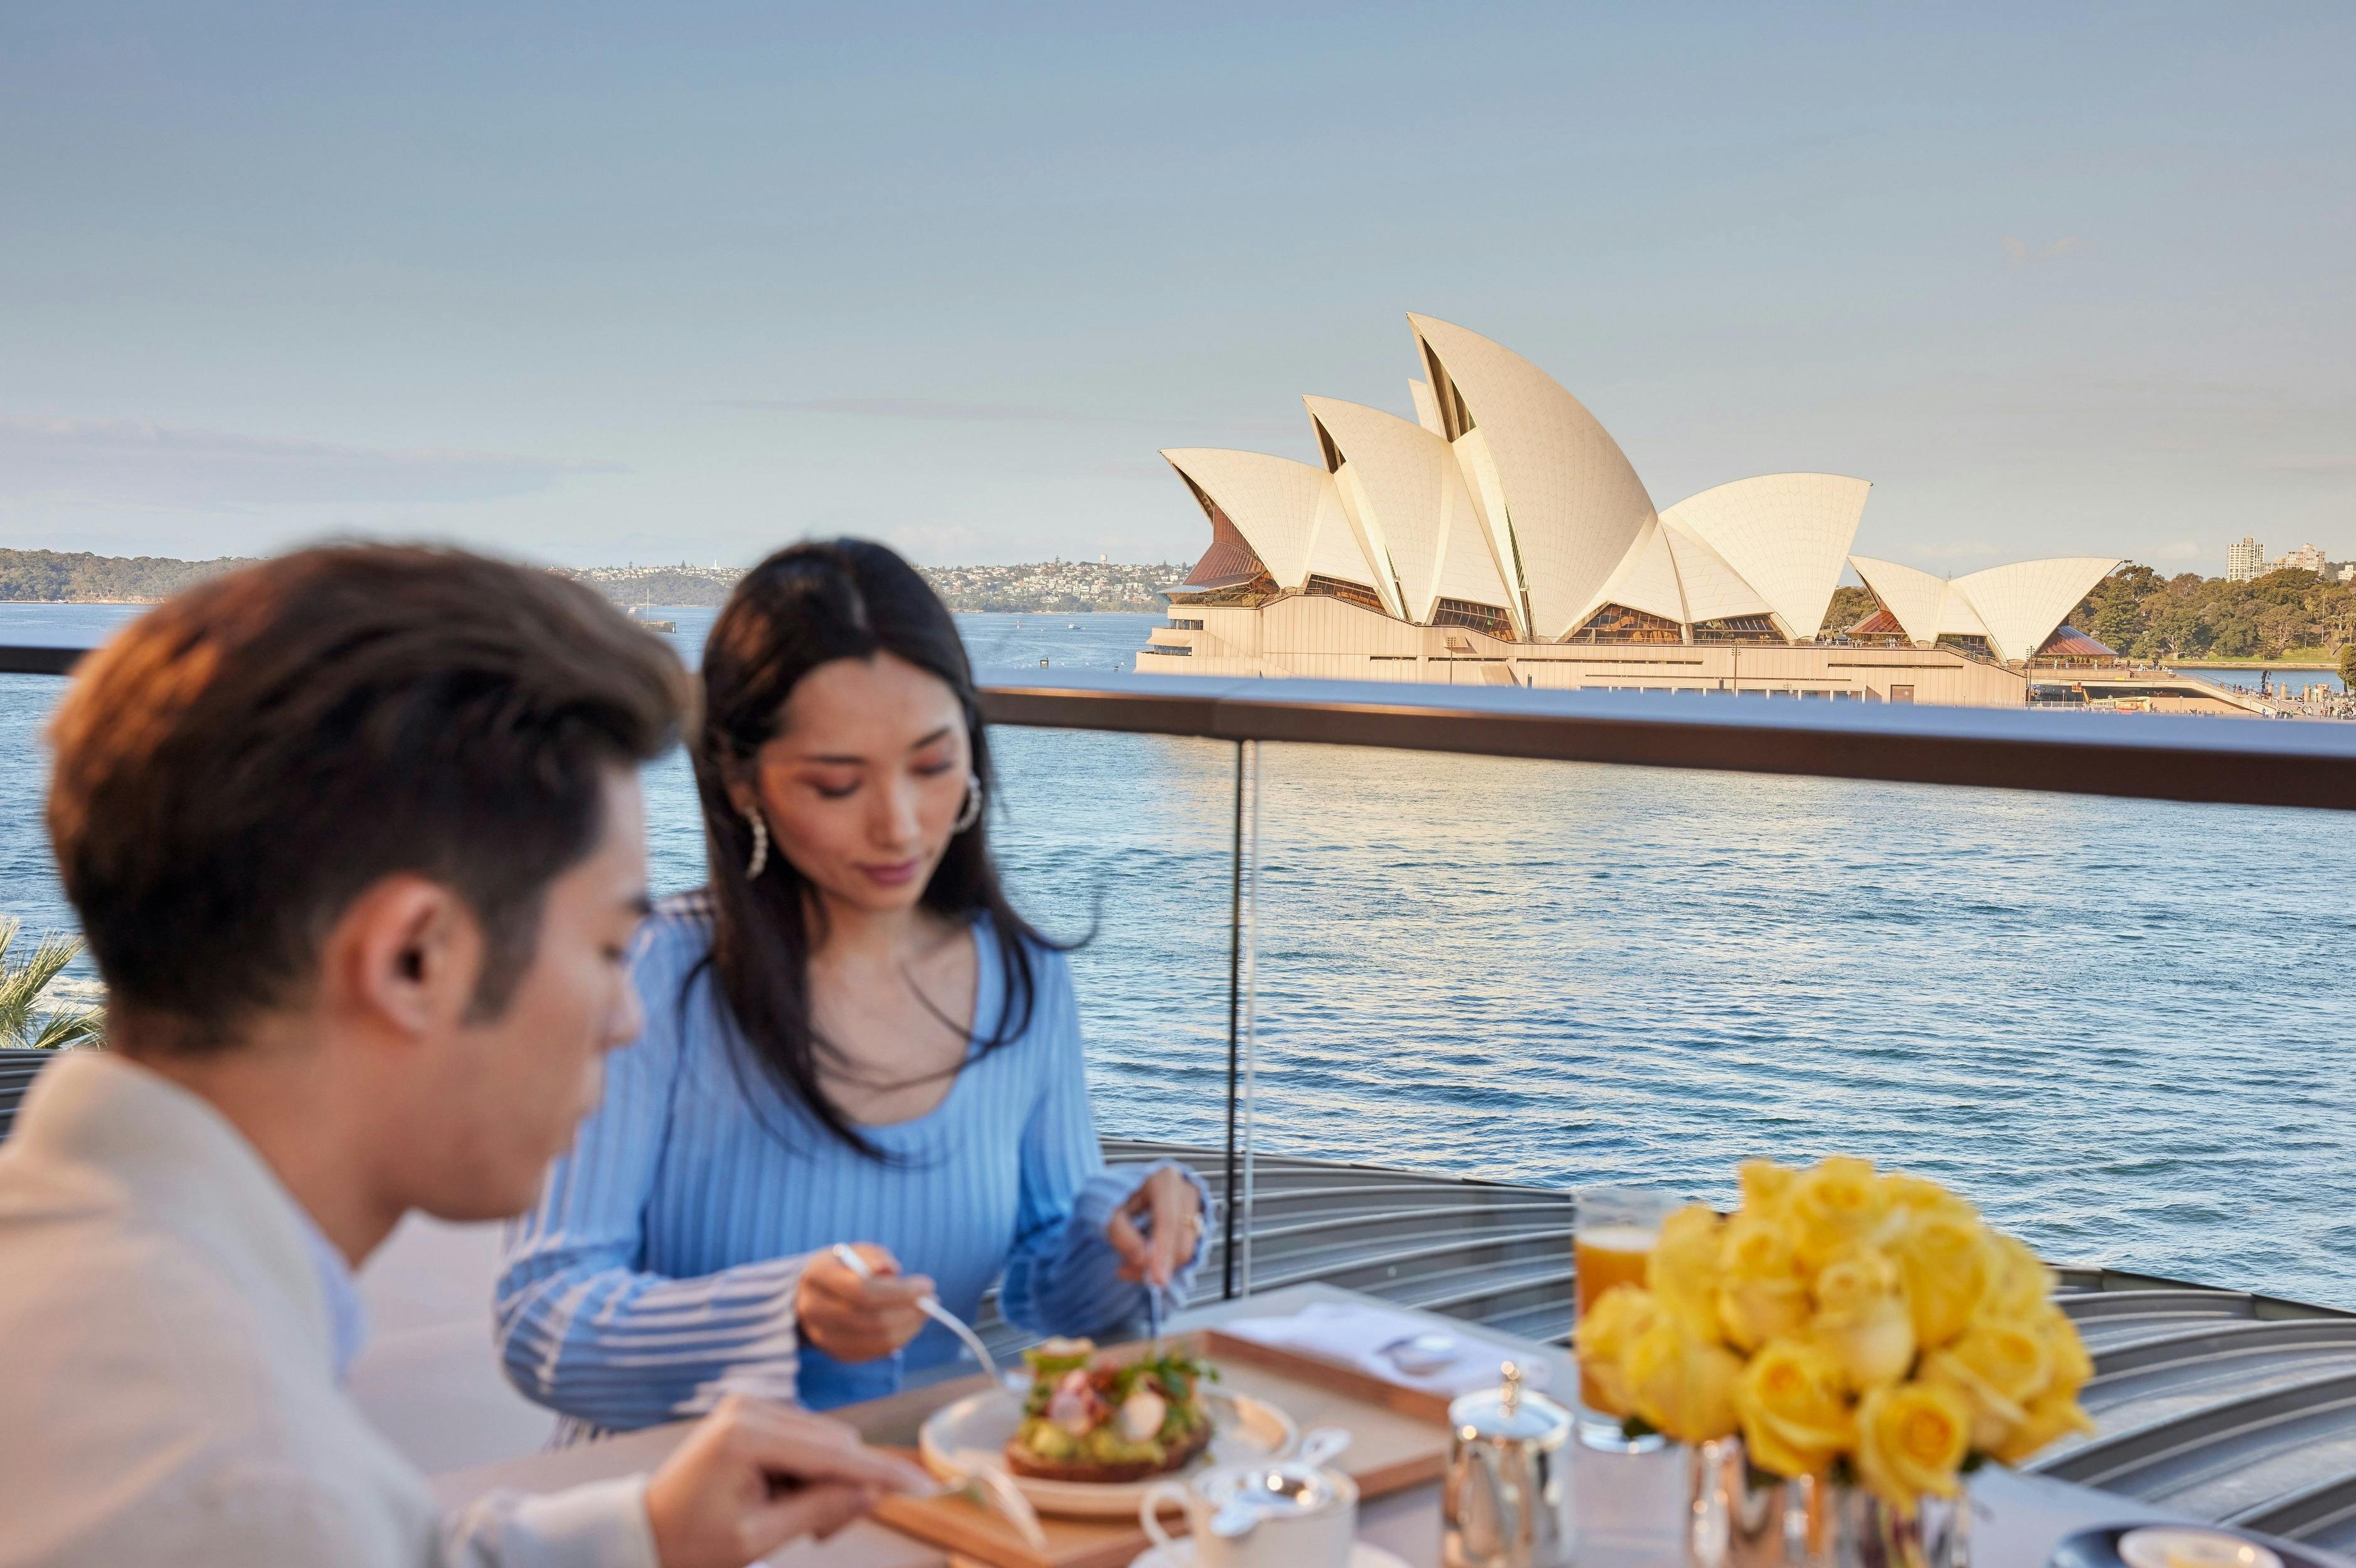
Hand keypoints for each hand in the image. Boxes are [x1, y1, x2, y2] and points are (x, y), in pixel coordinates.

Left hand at [643, 1394, 928, 1567]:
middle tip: (823, 1536)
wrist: (642, 1530)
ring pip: (825, 1439)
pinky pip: (805, 1436)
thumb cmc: (691, 1543)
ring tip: (794, 1521)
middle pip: (835, 1441)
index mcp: (747, 1436)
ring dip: (826, 1480)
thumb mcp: (758, 1540)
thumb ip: (819, 1512)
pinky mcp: (751, 1412)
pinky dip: (809, 1469)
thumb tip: (874, 1492)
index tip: (924, 1486)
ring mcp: (750, 1405)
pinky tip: (785, 1497)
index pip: (834, 1453)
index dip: (882, 1472)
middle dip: (846, 1485)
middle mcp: (751, 1407)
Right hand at [795, 1242, 933, 1363]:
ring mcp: (821, 1334)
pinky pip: (872, 1353)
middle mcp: (813, 1307)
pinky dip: (897, 1341)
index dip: (899, 1291)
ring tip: (924, 1312)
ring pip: (874, 1340)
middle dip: (909, 1311)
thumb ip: (875, 1258)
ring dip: (908, 1328)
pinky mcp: (834, 1352)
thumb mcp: (858, 1251)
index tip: (927, 1285)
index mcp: (817, 1274)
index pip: (861, 1289)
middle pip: (869, 1318)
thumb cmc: (845, 1266)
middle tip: (932, 1300)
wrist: (815, 1291)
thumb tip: (892, 1270)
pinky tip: (909, 1326)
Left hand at [1107, 1166, 1202, 1289]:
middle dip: (1157, 1263)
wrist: (1126, 1194)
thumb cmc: (1118, 1198)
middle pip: (1181, 1241)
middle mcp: (1186, 1192)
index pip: (1168, 1222)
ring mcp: (1195, 1208)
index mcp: (1166, 1181)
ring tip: (1129, 1264)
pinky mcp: (1195, 1224)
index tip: (1156, 1278)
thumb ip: (1122, 1234)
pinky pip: (1185, 1252)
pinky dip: (1165, 1262)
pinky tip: (1145, 1259)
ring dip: (1159, 1265)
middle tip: (1125, 1271)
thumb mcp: (1110, 1212)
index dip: (1162, 1252)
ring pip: (1186, 1251)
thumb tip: (1143, 1259)